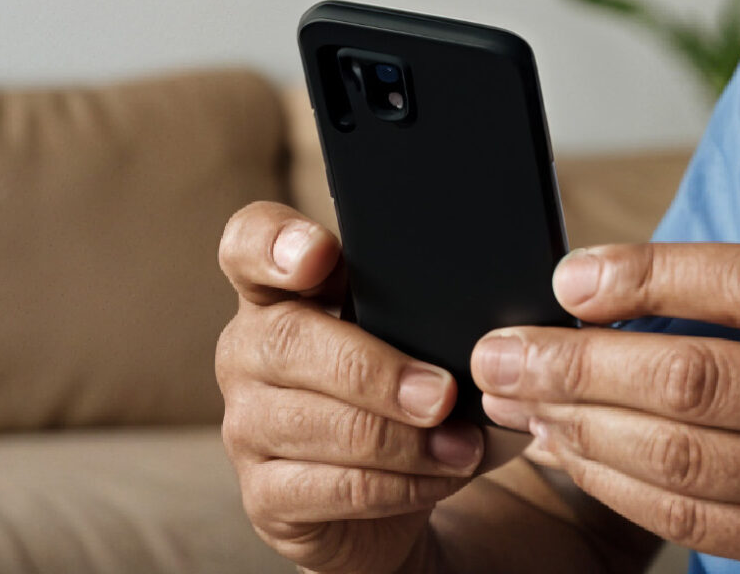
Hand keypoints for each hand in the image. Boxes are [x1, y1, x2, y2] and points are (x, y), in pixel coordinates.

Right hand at [216, 202, 493, 573]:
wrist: (388, 498)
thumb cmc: (401, 393)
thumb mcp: (411, 337)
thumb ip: (424, 308)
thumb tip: (494, 314)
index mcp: (280, 293)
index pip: (247, 243)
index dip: (274, 242)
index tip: (319, 254)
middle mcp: (248, 352)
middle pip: (288, 341)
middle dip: (375, 370)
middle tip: (443, 394)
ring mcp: (246, 426)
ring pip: (315, 423)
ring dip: (403, 439)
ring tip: (463, 445)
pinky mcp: (265, 496)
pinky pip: (334, 488)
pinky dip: (401, 485)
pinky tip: (442, 474)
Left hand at [471, 163, 739, 573]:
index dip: (656, 276)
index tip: (574, 275)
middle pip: (704, 380)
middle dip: (585, 367)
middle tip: (503, 351)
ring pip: (693, 463)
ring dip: (588, 436)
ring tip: (519, 407)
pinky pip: (708, 528)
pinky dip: (629, 494)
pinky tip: (575, 463)